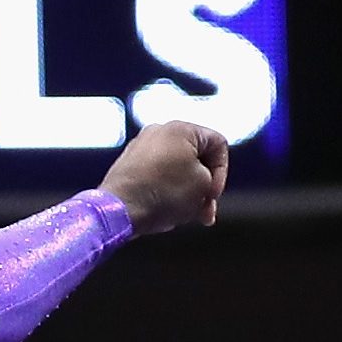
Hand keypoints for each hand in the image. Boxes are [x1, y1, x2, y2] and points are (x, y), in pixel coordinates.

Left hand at [105, 118, 228, 233]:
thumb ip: (211, 177)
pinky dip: (164, 190)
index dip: (222, 173)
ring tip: (185, 213)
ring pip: (176, 169)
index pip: (218, 145)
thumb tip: (202, 181)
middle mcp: (158, 130)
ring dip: (186, 191)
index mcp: (181, 128)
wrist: (119, 209)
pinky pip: (156, 175)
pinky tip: (165, 209)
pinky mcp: (127, 163)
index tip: (212, 195)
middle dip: (203, 186)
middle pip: (196, 157)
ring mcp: (140, 146)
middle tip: (204, 211)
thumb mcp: (204, 186)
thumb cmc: (164, 194)